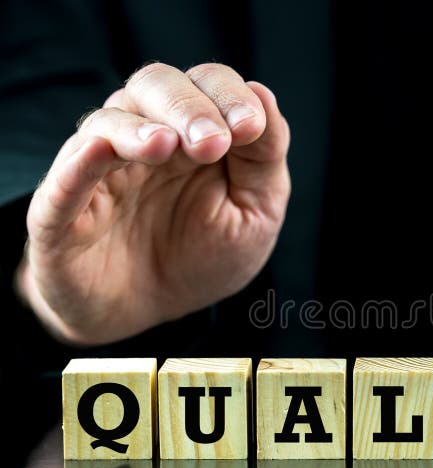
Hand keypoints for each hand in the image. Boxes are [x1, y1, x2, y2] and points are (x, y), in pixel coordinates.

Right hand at [17, 63, 289, 344]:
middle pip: (156, 86)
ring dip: (139, 128)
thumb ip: (264, 158)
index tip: (250, 128)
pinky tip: (102, 151)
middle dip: (188, 106)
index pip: (208, 84)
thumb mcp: (255, 212)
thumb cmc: (205, 255)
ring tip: (166, 145)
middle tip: (213, 142)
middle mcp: (145, 137)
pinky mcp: (64, 211)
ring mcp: (102, 170)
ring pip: (107, 122)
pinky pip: (65, 179)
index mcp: (195, 131)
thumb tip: (261, 95)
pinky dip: (82, 160)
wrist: (153, 312)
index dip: (229, 95)